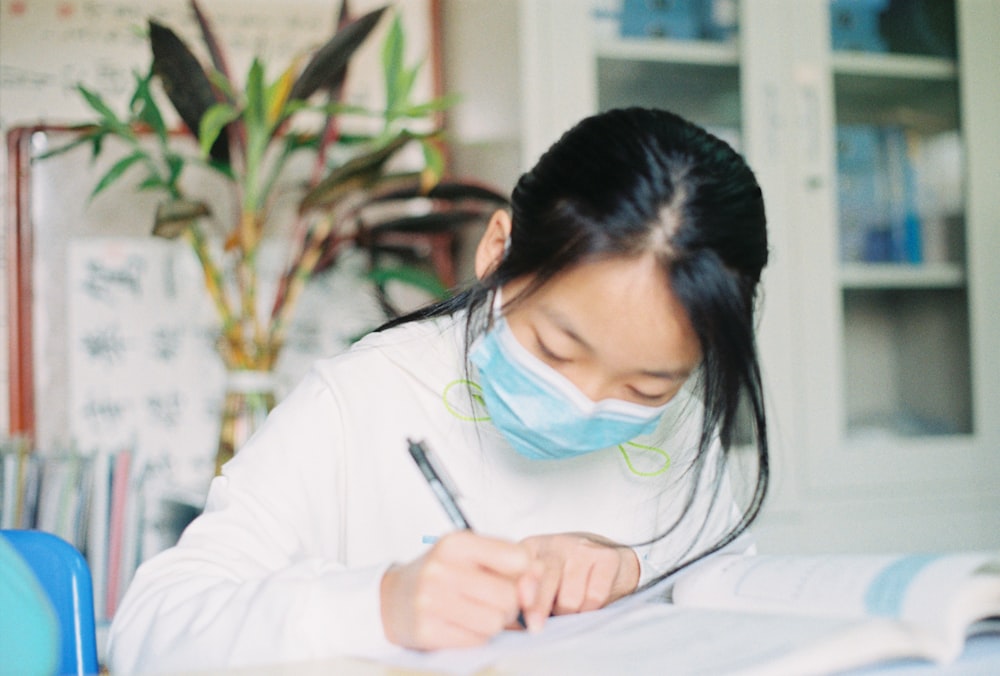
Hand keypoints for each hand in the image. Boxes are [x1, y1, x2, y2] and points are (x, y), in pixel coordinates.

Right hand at [380, 530, 539, 649]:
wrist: (392, 598)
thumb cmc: (439, 573)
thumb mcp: (471, 554)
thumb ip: (509, 560)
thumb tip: (541, 575)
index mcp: (456, 542)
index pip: (517, 558)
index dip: (523, 573)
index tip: (513, 578)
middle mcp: (441, 568)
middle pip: (509, 596)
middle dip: (509, 603)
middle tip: (492, 600)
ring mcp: (432, 601)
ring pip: (496, 622)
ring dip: (493, 622)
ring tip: (475, 611)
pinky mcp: (427, 631)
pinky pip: (477, 640)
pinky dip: (476, 636)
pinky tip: (461, 624)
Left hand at [518, 532, 638, 630]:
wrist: (608, 561)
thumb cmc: (565, 579)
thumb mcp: (540, 582)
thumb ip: (523, 599)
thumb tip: (507, 625)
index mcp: (532, 548)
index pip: (522, 567)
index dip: (521, 587)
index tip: (519, 606)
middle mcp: (556, 543)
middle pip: (546, 577)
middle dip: (539, 606)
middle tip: (536, 627)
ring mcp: (582, 548)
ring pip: (570, 596)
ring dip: (570, 613)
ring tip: (571, 608)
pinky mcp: (607, 556)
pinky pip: (594, 596)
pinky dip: (591, 610)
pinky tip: (589, 604)